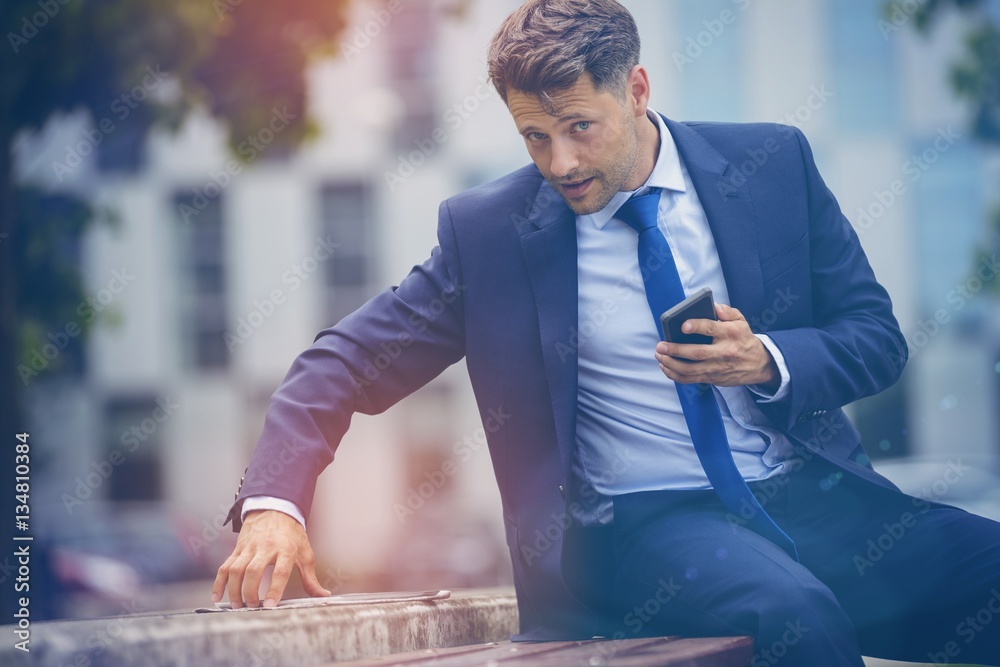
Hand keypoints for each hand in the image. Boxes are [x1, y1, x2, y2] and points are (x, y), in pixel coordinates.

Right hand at [211, 509, 329, 608]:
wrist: (275, 509)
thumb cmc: (291, 534)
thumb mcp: (305, 553)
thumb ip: (311, 577)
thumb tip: (322, 595)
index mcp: (286, 549)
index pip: (280, 571)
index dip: (275, 589)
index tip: (270, 605)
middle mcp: (266, 547)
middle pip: (253, 571)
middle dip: (251, 592)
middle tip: (253, 606)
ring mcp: (249, 547)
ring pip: (236, 569)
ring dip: (235, 590)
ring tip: (239, 605)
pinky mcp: (238, 549)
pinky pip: (225, 566)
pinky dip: (219, 582)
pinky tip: (218, 596)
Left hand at [655, 303, 778, 388]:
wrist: (759, 364)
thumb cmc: (744, 339)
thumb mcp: (741, 321)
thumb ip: (727, 311)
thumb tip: (713, 305)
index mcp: (731, 334)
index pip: (711, 329)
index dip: (696, 327)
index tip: (682, 326)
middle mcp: (724, 352)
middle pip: (697, 353)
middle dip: (676, 350)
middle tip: (660, 345)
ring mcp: (717, 368)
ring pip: (691, 370)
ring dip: (671, 364)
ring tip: (659, 355)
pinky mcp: (713, 378)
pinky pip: (691, 379)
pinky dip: (675, 375)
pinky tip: (665, 367)